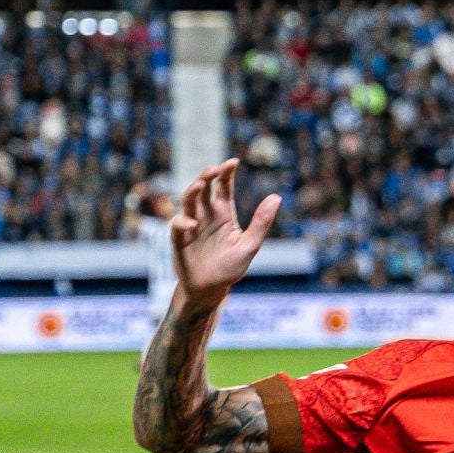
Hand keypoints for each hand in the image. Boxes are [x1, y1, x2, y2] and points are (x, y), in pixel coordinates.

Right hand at [172, 159, 279, 307]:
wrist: (210, 291)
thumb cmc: (230, 268)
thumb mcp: (249, 246)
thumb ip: (261, 223)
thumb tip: (276, 197)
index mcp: (223, 213)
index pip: (223, 187)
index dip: (226, 172)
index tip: (233, 162)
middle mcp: (206, 215)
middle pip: (204, 187)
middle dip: (207, 175)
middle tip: (214, 169)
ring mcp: (191, 225)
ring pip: (188, 200)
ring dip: (193, 190)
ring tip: (201, 184)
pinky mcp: (179, 240)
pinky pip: (177, 226)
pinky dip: (182, 222)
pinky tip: (192, 223)